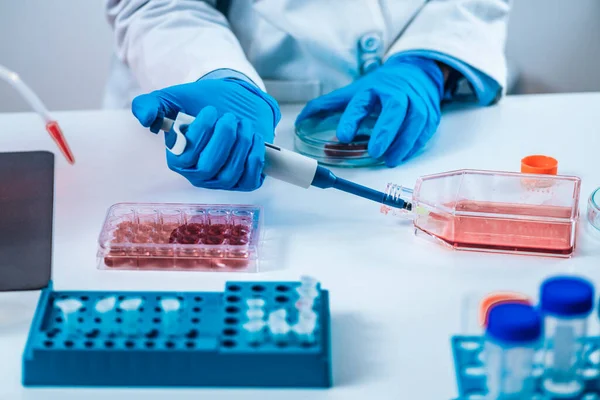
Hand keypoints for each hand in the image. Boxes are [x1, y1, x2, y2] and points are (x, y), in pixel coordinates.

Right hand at [132, 78, 280, 190]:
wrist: (233, 104)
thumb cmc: (202, 104)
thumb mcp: (173, 99)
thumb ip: (150, 105)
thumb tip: (143, 118)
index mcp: (178, 159)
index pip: (185, 157)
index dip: (200, 134)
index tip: (210, 111)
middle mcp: (199, 175)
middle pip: (209, 167)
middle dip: (223, 139)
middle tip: (230, 117)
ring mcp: (222, 180)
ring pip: (230, 173)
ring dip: (241, 145)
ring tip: (243, 124)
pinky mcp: (244, 180)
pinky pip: (250, 180)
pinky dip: (255, 159)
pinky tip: (255, 139)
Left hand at [296, 56, 443, 166]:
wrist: (416, 72)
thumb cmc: (381, 86)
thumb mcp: (354, 91)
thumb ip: (328, 105)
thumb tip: (300, 119)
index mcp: (373, 88)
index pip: (362, 102)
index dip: (352, 119)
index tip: (343, 136)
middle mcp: (397, 93)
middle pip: (395, 108)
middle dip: (385, 130)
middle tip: (374, 151)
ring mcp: (417, 102)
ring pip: (414, 121)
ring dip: (402, 143)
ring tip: (390, 160)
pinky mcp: (430, 115)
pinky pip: (424, 131)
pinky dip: (414, 145)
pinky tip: (403, 155)